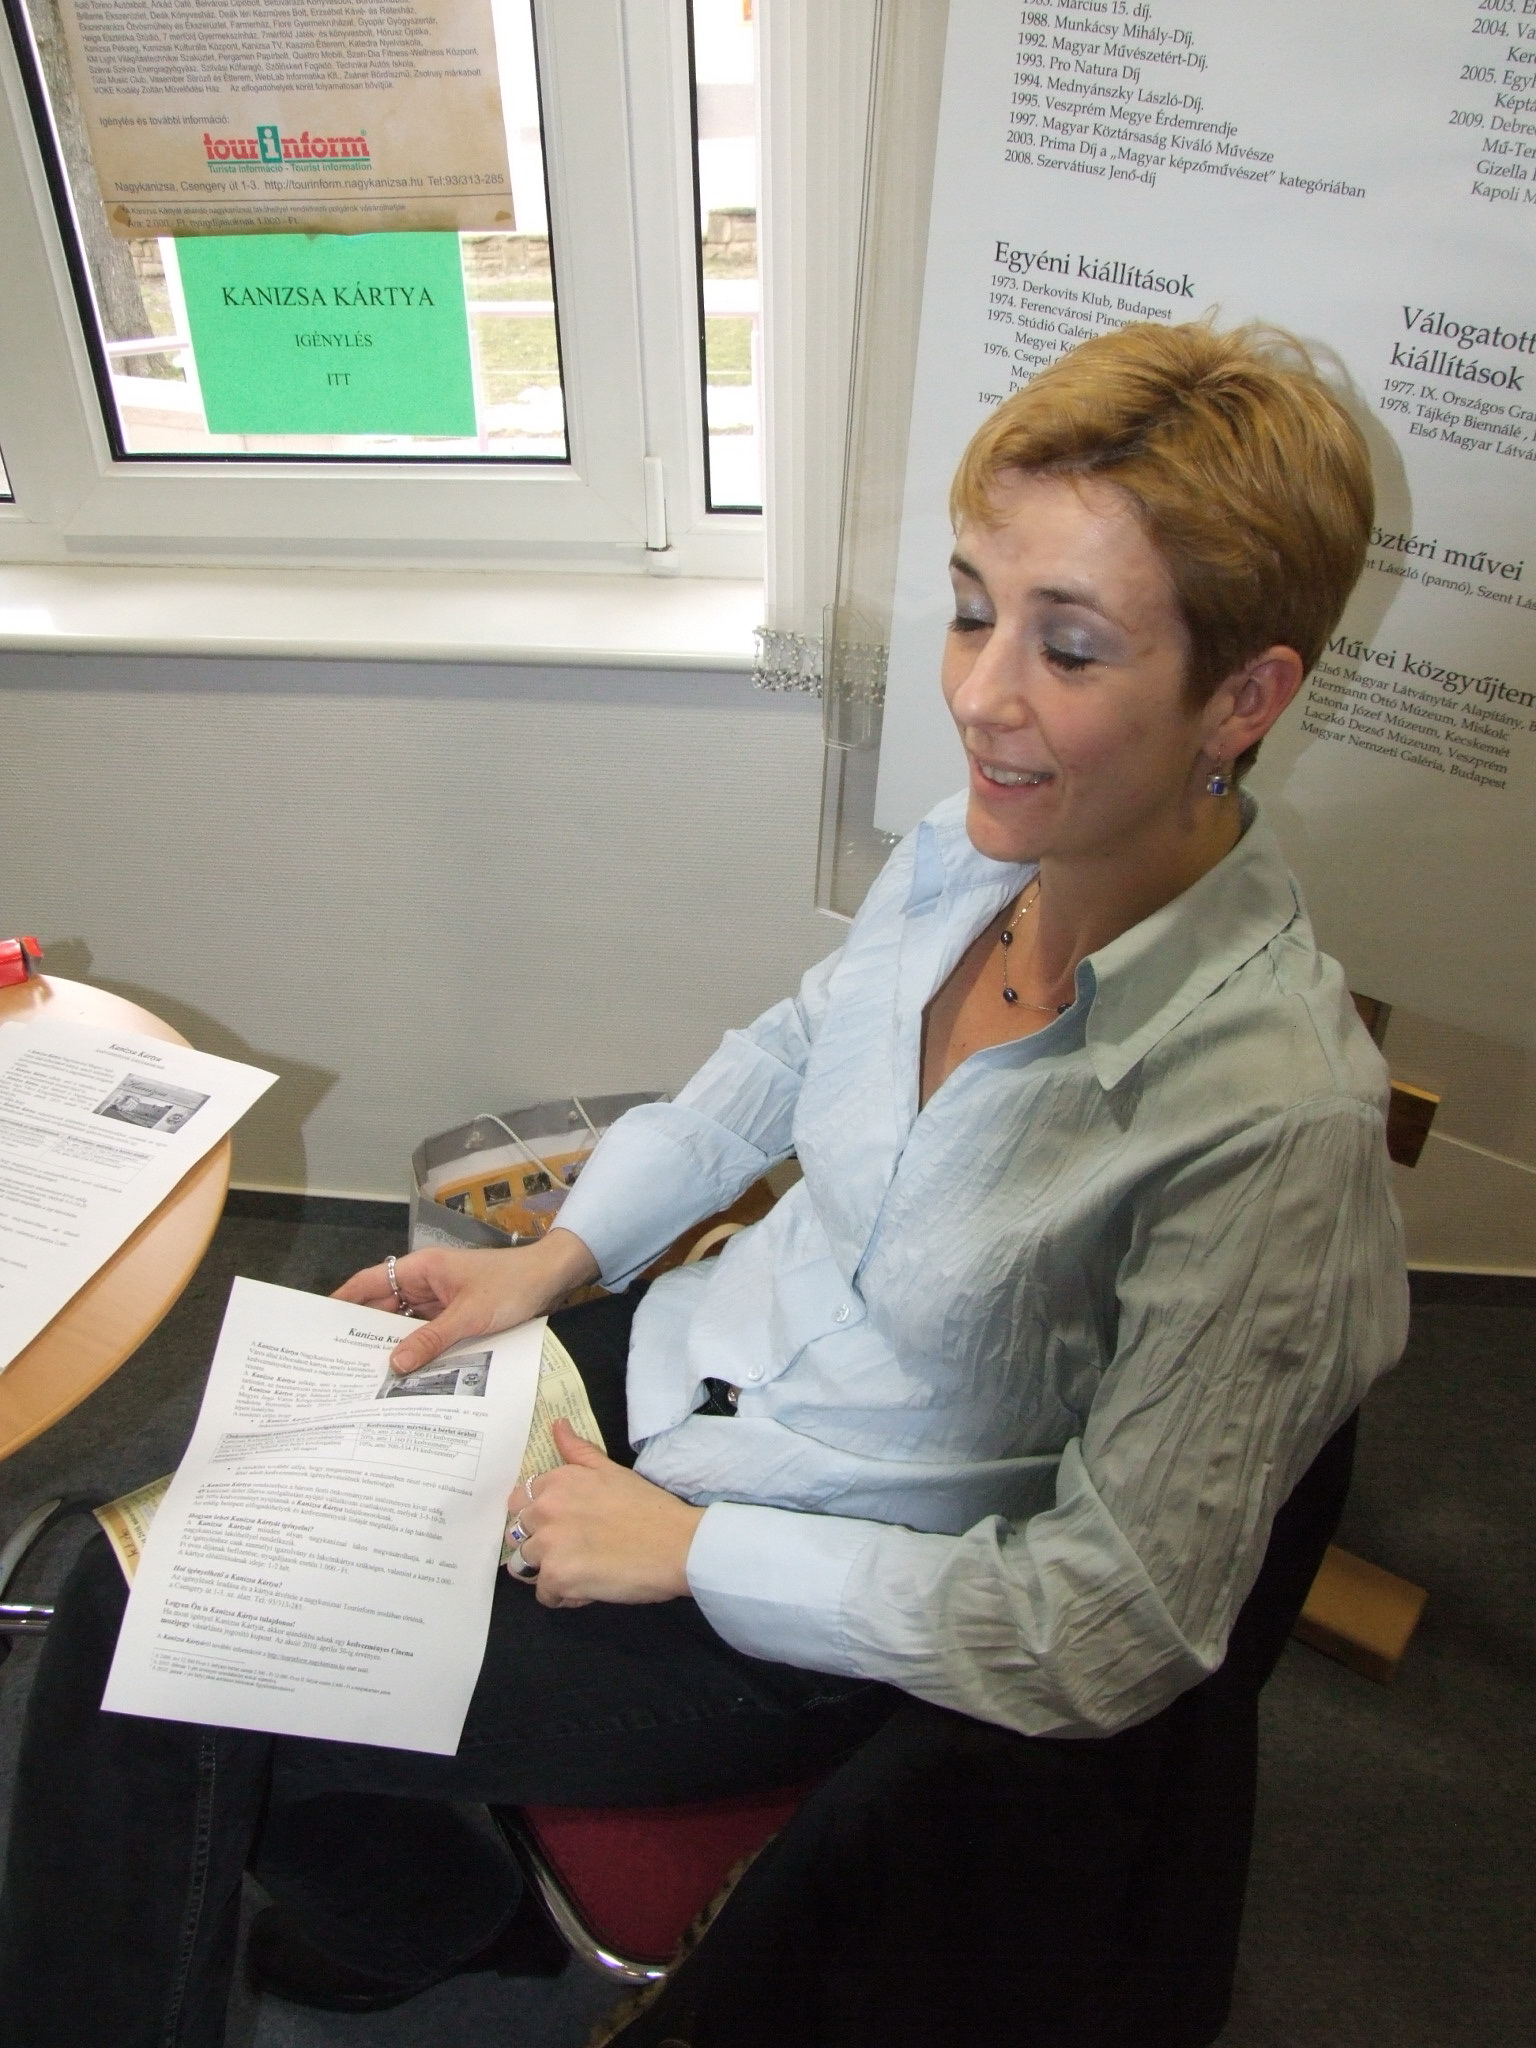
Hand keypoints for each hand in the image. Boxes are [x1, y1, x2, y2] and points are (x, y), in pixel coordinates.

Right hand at [333, 1228, 598, 1373]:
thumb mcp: (470, 1316)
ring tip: (364, 1376)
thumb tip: (394, 1365)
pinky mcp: (454, 1313)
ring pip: (403, 1323)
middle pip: (382, 1308)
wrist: (551, 1278)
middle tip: (336, 1365)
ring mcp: (438, 1298)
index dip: (341, 1303)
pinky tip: (404, 1373)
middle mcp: (423, 1281)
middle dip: (361, 1333)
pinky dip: (415, 1348)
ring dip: (390, 1345)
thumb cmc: (512, 1285)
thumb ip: (431, 1340)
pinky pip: (425, 1332)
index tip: (316, 1326)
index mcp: (420, 1268)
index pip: (368, 1284)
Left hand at [512, 1419, 704, 1608]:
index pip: (521, 1502)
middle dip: (540, 1543)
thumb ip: (578, 1451)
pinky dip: (564, 1595)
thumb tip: (557, 1424)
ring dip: (548, 1570)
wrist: (676, 1545)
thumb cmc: (649, 1508)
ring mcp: (548, 1545)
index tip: (564, 1525)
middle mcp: (544, 1510)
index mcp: (556, 1482)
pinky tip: (589, 1587)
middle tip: (575, 1549)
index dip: (541, 1517)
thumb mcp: (611, 1470)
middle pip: (518, 1534)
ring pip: (525, 1565)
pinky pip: (544, 1594)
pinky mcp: (557, 1578)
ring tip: (581, 1569)